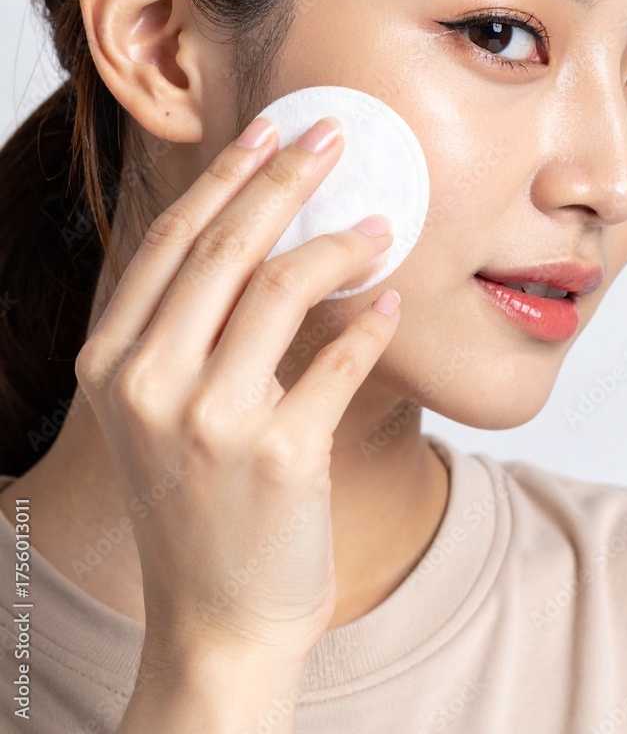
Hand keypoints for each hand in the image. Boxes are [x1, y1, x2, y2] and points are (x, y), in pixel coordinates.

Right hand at [74, 114, 399, 675]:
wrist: (220, 617)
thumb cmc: (199, 503)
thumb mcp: (163, 412)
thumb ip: (191, 331)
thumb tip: (261, 238)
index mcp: (112, 363)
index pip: (172, 242)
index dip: (226, 178)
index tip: (269, 131)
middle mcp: (149, 384)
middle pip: (226, 248)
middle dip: (286, 178)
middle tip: (333, 136)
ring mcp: (212, 422)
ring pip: (285, 288)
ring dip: (342, 242)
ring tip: (382, 225)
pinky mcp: (282, 455)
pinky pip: (341, 359)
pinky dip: (372, 321)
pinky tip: (392, 300)